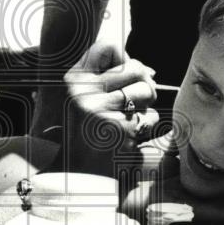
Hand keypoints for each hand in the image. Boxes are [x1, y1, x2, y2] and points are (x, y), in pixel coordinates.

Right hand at [57, 42, 159, 174]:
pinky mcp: (121, 132)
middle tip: (131, 104)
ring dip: (144, 108)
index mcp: (73, 80)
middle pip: (136, 67)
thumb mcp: (84, 98)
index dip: (124, 59)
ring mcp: (102, 111)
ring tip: (127, 121)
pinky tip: (129, 139)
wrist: (78, 178)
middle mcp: (84, 92)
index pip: (109, 46)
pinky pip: (149, 118)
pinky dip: (145, 129)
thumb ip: (107, 75)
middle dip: (142, 85)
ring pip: (147, 91)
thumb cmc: (86, 135)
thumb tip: (149, 70)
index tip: (120, 78)